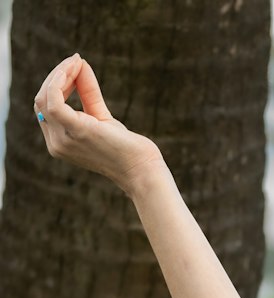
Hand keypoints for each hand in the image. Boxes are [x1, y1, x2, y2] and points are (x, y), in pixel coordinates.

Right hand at [34, 53, 162, 194]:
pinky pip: (54, 100)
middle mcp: (56, 144)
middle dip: (57, 77)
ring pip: (45, 97)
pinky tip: (72, 68)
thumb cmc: (126, 148)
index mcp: (59, 143)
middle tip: (76, 62)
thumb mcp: (101, 116)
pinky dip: (59, 80)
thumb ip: (88, 92)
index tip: (74, 68)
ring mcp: (63, 140)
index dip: (56, 85)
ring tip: (77, 63)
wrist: (142, 169)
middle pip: (42, 101)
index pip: (46, 108)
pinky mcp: (75, 131)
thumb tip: (80, 62)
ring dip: (60, 74)